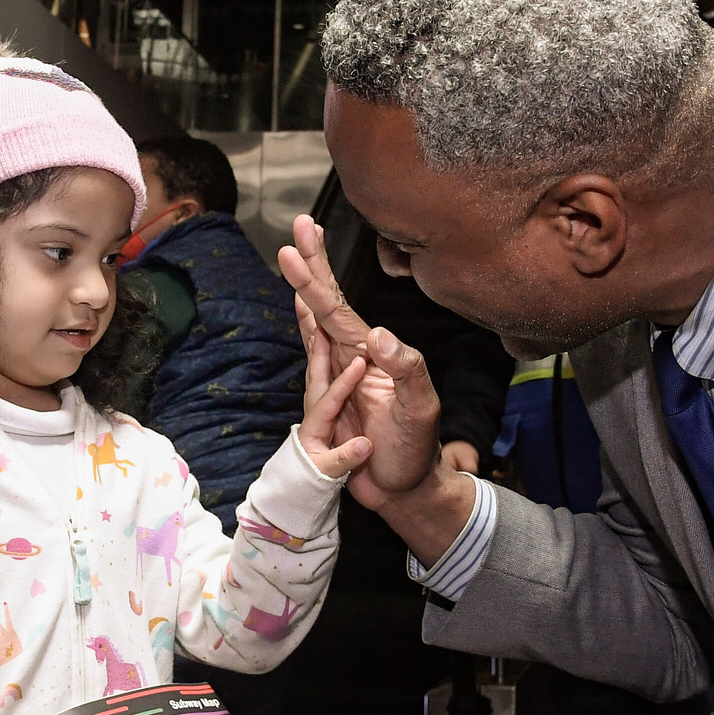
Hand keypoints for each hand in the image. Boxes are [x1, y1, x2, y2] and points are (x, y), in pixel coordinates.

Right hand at [279, 216, 475, 560]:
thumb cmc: (416, 451)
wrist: (406, 489)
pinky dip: (307, 329)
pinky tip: (303, 309)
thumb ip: (406, 370)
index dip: (316, 275)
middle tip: (299, 225)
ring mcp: (342, 376)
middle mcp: (355, 357)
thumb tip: (377, 336)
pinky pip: (313, 359)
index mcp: (372, 353)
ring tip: (294, 254)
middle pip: (328, 303)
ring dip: (306, 288)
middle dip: (313, 265)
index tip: (300, 241)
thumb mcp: (419, 409)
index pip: (339, 306)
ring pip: (318, 323)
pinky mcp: (330, 399)